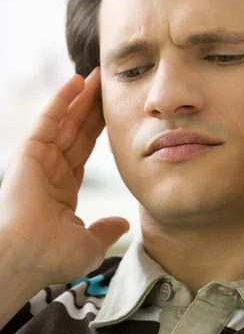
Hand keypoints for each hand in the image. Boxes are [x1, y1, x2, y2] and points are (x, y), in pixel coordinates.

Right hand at [0, 67, 129, 284]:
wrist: (28, 257)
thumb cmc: (52, 257)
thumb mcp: (89, 244)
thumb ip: (105, 229)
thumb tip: (124, 223)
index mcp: (63, 189)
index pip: (85, 152)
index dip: (100, 132)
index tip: (116, 114)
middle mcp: (51, 171)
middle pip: (77, 132)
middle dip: (93, 109)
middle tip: (108, 86)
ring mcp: (39, 160)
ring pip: (65, 121)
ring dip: (81, 98)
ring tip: (97, 76)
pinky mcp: (29, 152)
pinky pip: (49, 119)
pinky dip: (62, 99)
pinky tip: (76, 81)